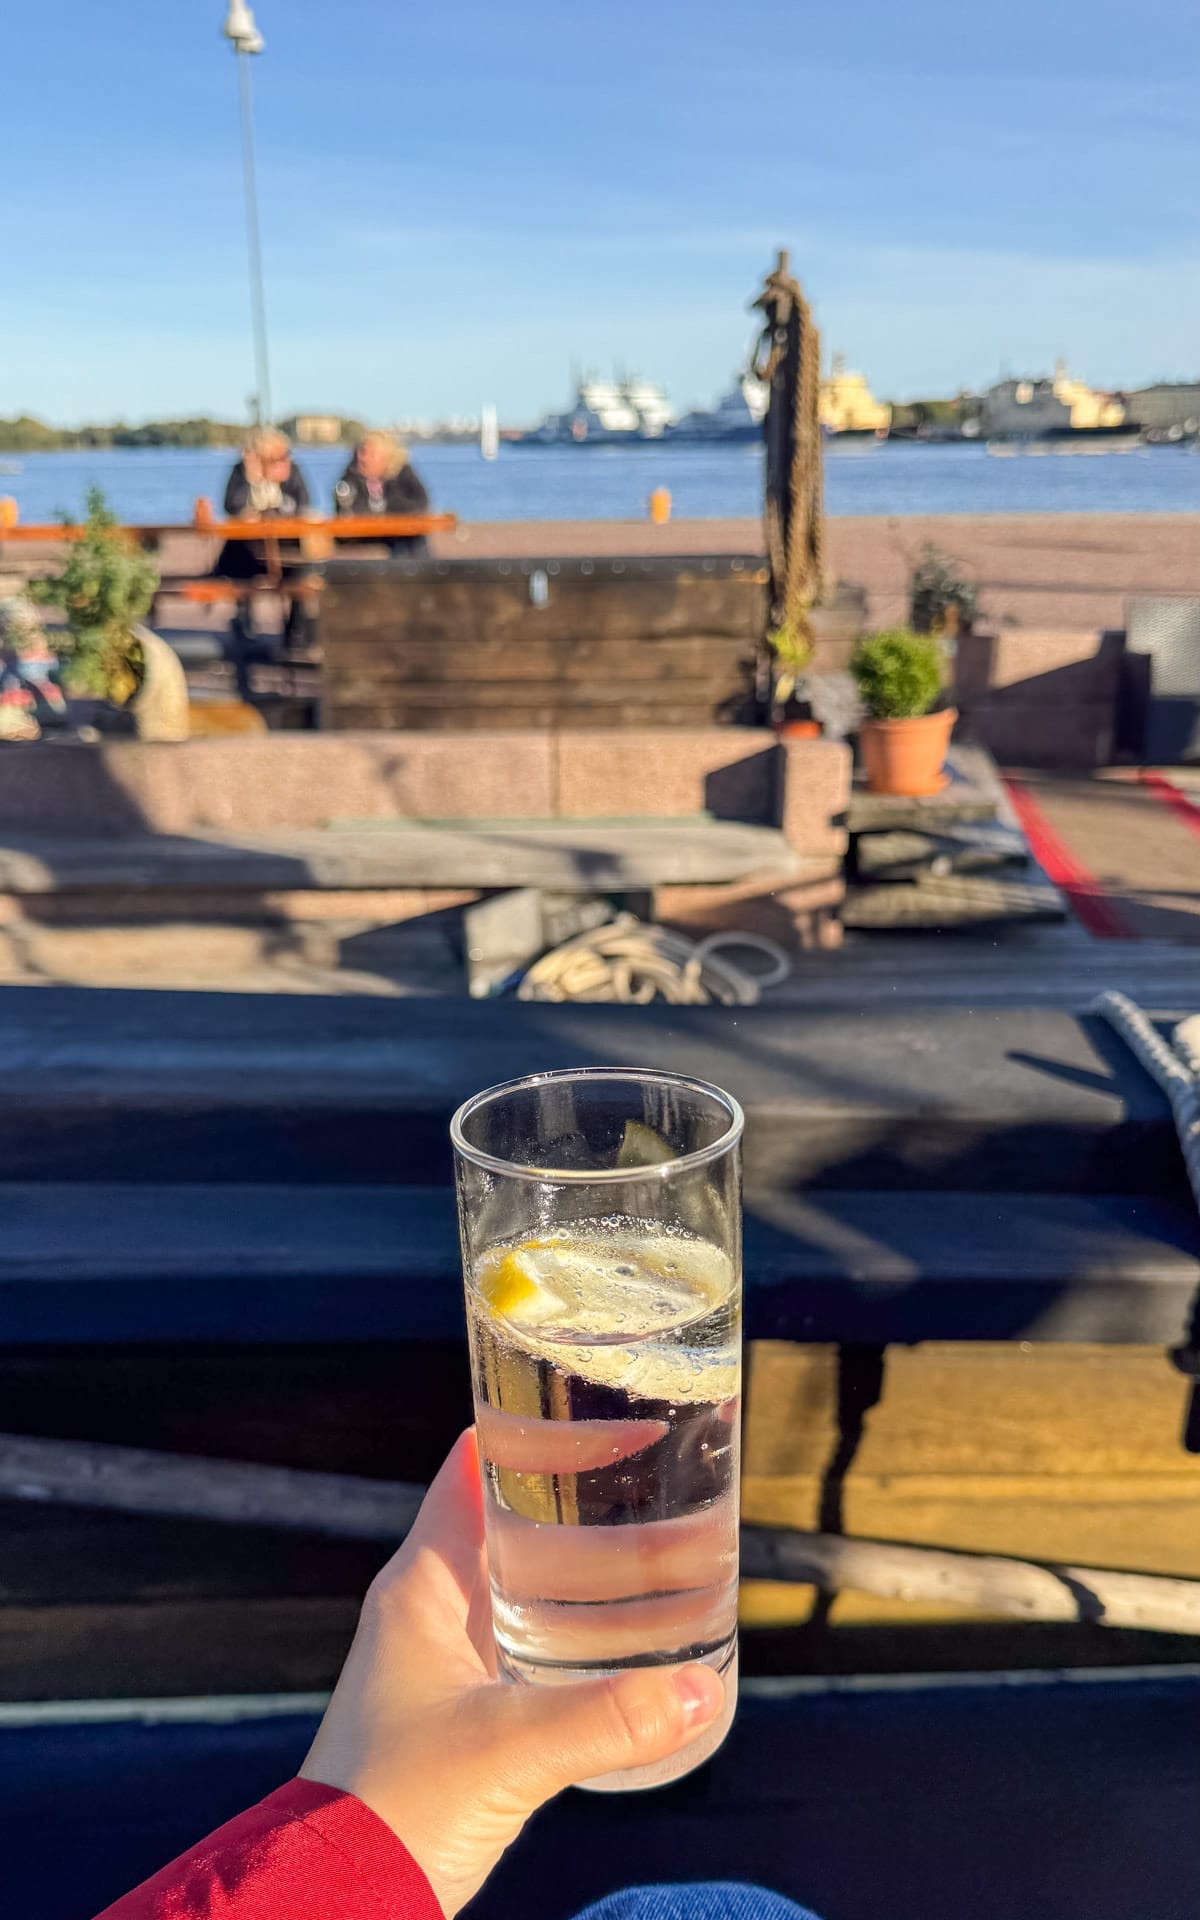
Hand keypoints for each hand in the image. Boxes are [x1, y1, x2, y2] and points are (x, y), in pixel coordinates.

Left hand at [300, 1432, 725, 1916]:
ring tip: (671, 1557)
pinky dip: (581, 1634)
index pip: (472, 1466)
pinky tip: (635, 1649)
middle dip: (584, 1504)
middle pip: (514, 1522)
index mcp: (422, 1583)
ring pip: (528, 1587)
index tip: (597, 1409)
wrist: (337, 1900)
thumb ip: (606, 1718)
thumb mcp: (508, 1750)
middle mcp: (431, 1607)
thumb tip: (700, 1689)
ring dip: (590, 1573)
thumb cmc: (391, 1807)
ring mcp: (445, 1660)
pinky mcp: (465, 1713)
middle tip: (659, 1483)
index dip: (531, 1431)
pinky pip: (532, 1646)